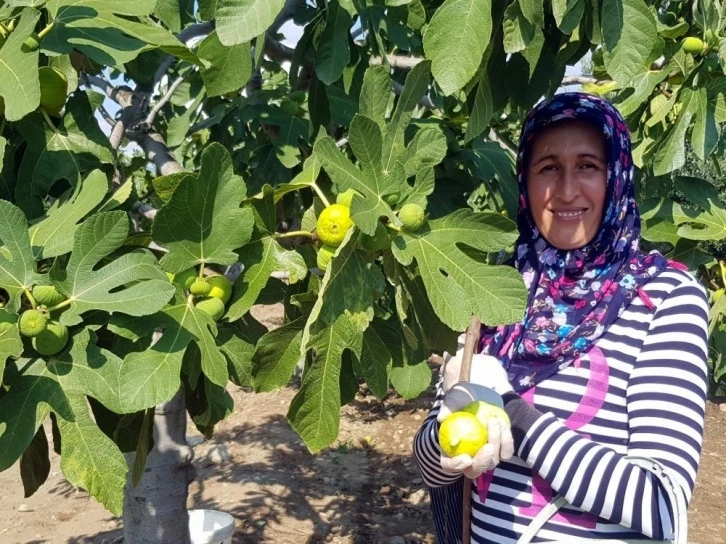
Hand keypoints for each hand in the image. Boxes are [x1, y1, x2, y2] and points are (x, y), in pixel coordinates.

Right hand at [437, 348, 515, 477]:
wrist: (476, 400)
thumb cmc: (460, 402)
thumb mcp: (453, 400)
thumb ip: (448, 407)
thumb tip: (442, 417)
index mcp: (449, 451)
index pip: (449, 465)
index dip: (456, 465)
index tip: (466, 458)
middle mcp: (468, 459)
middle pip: (474, 470)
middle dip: (482, 461)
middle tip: (488, 447)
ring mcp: (484, 457)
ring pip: (492, 461)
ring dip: (496, 444)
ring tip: (494, 420)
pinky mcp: (499, 451)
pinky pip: (506, 452)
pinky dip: (506, 440)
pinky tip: (502, 424)